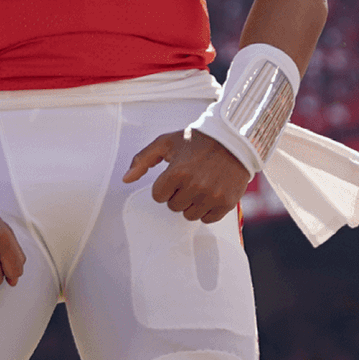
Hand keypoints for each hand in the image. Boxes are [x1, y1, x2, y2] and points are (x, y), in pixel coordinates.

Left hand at [123, 132, 250, 221]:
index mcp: (177, 172)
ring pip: (189, 215)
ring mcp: (212, 196)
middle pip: (174, 206)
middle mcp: (195, 186)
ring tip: (200, 185)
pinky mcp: (226, 203)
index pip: (158, 196)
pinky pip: (207, 219)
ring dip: (191, 203)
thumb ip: (142, 160)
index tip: (175, 175)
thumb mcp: (166, 143)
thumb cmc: (197, 141)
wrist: (233, 140)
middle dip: (178, 194)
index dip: (165, 186)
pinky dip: (207, 210)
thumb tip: (126, 179)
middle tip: (190, 178)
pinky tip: (211, 193)